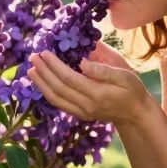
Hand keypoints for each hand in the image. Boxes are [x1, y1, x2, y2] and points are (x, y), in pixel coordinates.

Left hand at [25, 49, 151, 127]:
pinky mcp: (80, 114)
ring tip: (31, 70)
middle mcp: (86, 106)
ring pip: (56, 99)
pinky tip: (41, 83)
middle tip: (32, 57)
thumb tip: (82, 62)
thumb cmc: (132, 90)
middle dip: (43, 72)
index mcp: (97, 94)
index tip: (44, 53)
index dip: (54, 65)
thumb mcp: (124, 76)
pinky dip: (48, 93)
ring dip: (41, 84)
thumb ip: (103, 70)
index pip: (69, 78)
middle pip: (58, 89)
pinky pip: (60, 104)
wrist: (135, 114)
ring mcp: (82, 112)